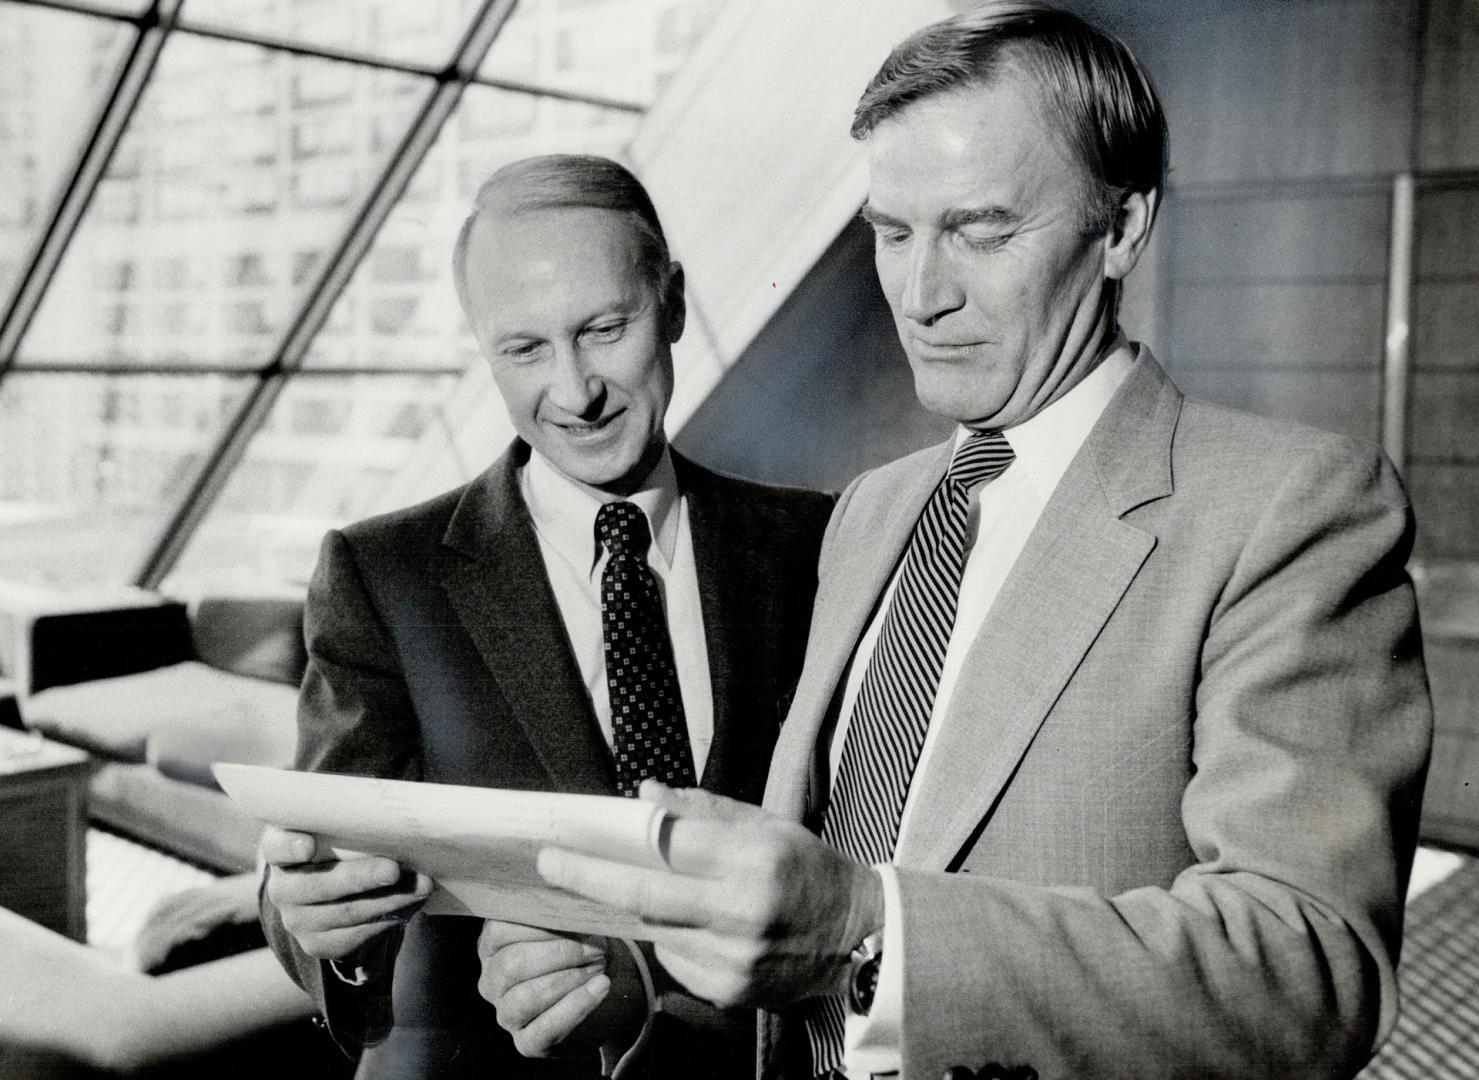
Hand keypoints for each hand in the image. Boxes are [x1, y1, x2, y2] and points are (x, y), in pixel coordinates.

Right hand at [260, 826, 429, 960]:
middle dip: (361, 877)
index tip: (308, 844)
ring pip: (345, 913)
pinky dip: (388, 920)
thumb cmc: (340, 843)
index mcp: (280, 849)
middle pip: (319, 886)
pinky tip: (412, 905)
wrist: (335, 887)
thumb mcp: (338, 826)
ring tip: (421, 885)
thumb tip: (389, 814)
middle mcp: (282, 888)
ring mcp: (298, 920)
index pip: (277, 847)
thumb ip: (351, 818)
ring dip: (389, 900)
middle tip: (394, 869)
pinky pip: (356, 937)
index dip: (289, 846)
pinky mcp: (318, 944)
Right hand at [477, 922, 646, 1059]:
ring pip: (525, 998)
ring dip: (568, 979)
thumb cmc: (580, 946)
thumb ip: (560, 910)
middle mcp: (492, 980)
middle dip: (560, 952)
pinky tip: (601, 987)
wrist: (600, 987)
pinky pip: (546, 1029)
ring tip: (599, 966)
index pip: (500, 929)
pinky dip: (577, 1006)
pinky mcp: (528, 1042)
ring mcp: (506, 1014)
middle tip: (595, 946)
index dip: (540, 924)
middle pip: (513, 964)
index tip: (577, 918)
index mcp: (493, 944)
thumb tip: (574, 895)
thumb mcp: (566, 923)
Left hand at [536, 782, 883, 1008]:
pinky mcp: (730, 990)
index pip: (666, 847)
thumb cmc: (806, 868)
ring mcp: (735, 958)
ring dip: (644, 909)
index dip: (610, 844)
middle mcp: (742, 911)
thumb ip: (703, 810)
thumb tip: (644, 794)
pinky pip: (677, 961)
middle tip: (550, 865)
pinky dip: (673, 939)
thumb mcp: (765, 824)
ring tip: (658, 891)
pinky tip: (699, 926)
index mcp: (753, 859)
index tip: (567, 839)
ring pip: (658, 930)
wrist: (856, 935)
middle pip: (646, 896)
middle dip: (589, 879)